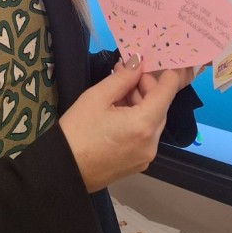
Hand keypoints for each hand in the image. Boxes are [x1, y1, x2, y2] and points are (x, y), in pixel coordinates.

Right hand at [58, 59, 188, 192]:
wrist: (64, 170)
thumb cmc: (78, 130)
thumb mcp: (97, 97)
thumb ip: (123, 78)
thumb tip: (139, 62)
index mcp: (144, 124)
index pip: (167, 92)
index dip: (167, 75)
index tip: (157, 62)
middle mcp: (152, 142)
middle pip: (160, 107)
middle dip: (146, 87)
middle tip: (125, 73)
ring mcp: (146, 156)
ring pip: (152, 121)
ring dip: (141, 103)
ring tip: (117, 92)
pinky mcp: (138, 163)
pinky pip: (144, 136)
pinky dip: (137, 121)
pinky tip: (117, 113)